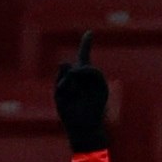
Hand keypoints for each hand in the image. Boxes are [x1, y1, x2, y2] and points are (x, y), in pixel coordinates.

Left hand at [54, 31, 109, 152]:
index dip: (86, 45)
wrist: (83, 129)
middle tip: (63, 90)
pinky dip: (80, 77)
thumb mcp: (59, 95)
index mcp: (79, 80)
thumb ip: (61, 78)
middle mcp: (89, 80)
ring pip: (83, 68)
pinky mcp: (102, 87)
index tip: (89, 33)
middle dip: (67, 77)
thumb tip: (64, 61)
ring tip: (70, 92)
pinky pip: (91, 72)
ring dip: (72, 78)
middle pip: (78, 66)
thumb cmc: (70, 115)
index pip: (82, 59)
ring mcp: (97, 83)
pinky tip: (76, 89)